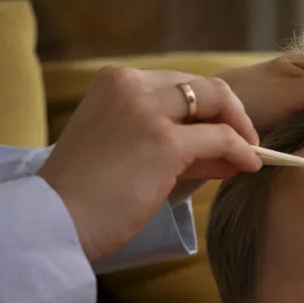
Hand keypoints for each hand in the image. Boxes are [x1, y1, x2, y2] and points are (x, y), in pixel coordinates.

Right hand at [38, 67, 261, 263]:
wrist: (53, 220)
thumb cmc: (82, 195)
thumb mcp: (122, 150)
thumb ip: (167, 140)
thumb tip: (221, 148)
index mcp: (114, 82)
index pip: (177, 84)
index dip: (206, 108)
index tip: (222, 132)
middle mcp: (131, 86)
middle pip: (202, 87)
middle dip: (230, 113)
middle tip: (245, 141)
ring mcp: (147, 112)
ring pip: (217, 103)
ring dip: (240, 129)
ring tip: (250, 155)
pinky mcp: (164, 143)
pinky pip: (221, 139)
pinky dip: (241, 150)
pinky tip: (249, 166)